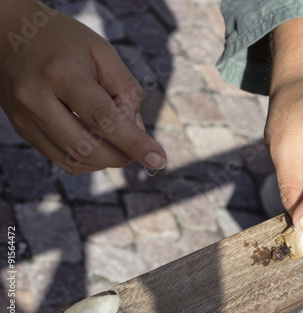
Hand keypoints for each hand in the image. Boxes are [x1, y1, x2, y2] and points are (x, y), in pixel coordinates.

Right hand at [0, 0, 165, 174]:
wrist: (10, 32)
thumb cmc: (64, 40)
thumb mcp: (103, 52)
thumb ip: (126, 91)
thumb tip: (137, 131)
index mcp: (61, 73)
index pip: (103, 119)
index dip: (134, 143)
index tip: (159, 159)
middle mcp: (36, 99)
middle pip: (87, 147)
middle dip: (122, 155)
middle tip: (139, 149)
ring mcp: (25, 118)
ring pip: (74, 161)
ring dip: (105, 160)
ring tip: (117, 140)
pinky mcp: (21, 129)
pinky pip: (60, 159)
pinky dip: (87, 159)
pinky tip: (97, 141)